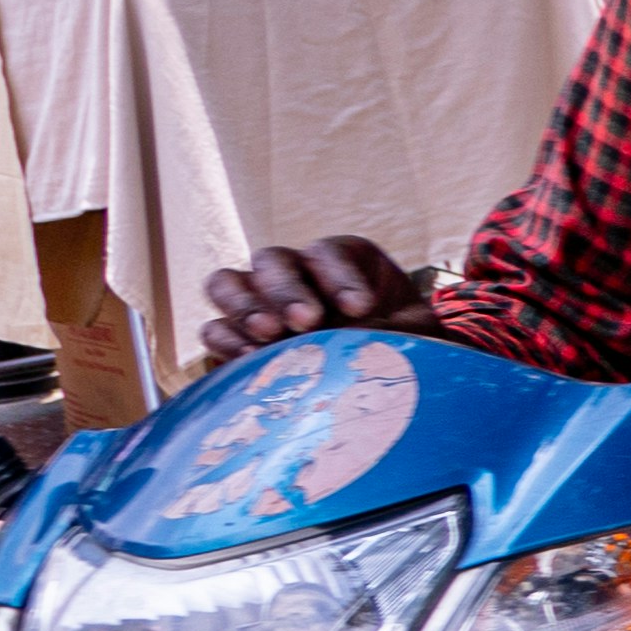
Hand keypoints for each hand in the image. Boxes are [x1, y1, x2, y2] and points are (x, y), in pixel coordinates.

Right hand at [197, 237, 438, 364]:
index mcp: (342, 260)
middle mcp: (294, 272)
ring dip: (243, 306)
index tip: (360, 307)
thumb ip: (396, 330)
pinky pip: (215, 329)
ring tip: (269, 335)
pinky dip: (226, 341)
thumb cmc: (405, 343)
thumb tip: (359, 337)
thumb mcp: (416, 334)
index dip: (340, 277)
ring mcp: (258, 301)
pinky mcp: (236, 337)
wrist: (387, 377)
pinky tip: (249, 361)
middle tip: (307, 321)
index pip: (330, 253)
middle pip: (272, 261)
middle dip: (287, 290)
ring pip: (227, 283)